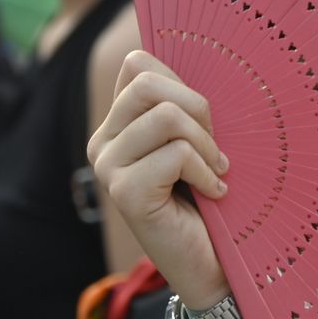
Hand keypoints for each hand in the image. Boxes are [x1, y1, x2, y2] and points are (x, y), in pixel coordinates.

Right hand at [87, 51, 232, 307]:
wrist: (214, 263)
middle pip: (148, 82)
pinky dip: (205, 172)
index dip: (181, 82)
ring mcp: (108, 168)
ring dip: (206, 145)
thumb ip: (187, 106)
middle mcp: (103, 142)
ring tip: (215, 171)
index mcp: (118, 123)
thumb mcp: (199, 141)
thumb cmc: (211, 197)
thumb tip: (203, 55)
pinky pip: (175, 154)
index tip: (203, 120)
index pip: (138, 65)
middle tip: (214, 147)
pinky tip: (213, 193)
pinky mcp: (123, 194)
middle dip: (198, 109)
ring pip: (167, 117)